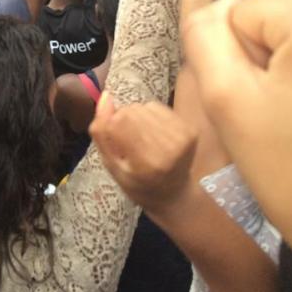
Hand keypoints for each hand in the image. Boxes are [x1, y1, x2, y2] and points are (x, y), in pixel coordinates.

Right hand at [90, 97, 197, 212]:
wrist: (174, 195)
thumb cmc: (137, 184)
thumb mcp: (112, 166)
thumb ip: (102, 133)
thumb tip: (105, 96)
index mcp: (147, 163)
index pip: (119, 120)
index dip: (110, 126)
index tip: (114, 142)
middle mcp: (168, 148)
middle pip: (132, 111)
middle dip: (123, 121)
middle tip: (128, 142)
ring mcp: (182, 137)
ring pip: (144, 106)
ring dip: (137, 117)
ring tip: (141, 138)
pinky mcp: (189, 129)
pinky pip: (158, 107)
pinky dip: (150, 116)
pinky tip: (152, 133)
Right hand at [182, 0, 291, 245]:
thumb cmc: (288, 171)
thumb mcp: (227, 98)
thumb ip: (204, 36)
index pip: (242, 10)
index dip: (236, 56)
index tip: (259, 101)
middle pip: (272, 17)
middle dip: (264, 61)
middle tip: (278, 114)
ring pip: (288, 36)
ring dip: (283, 71)